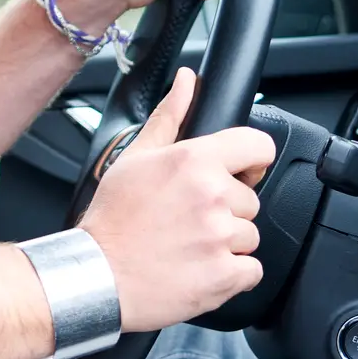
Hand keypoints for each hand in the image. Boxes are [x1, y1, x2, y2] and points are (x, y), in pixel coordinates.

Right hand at [79, 67, 274, 331]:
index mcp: (194, 161)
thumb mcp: (135, 157)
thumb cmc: (113, 219)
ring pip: (250, 236)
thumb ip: (170, 116)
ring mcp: (220, 238)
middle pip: (250, 200)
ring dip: (227, 244)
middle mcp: (212, 196)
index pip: (259, 146)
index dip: (252, 161)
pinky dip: (231, 275)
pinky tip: (199, 269)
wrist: (98, 277)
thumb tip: (187, 81)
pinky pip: (251, 271)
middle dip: (226, 211)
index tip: (240, 174)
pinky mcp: (225, 276)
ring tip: (188, 247)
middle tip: (188, 220)